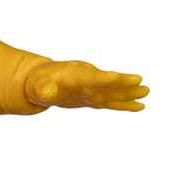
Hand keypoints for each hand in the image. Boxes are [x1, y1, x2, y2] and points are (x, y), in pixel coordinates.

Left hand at [24, 60, 148, 111]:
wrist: (40, 81)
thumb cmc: (38, 83)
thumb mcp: (37, 87)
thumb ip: (44, 90)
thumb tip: (47, 94)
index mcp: (72, 76)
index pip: (88, 76)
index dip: (101, 77)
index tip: (115, 76)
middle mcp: (85, 81)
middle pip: (106, 82)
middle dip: (121, 83)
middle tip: (140, 82)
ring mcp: (91, 89)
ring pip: (112, 92)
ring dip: (128, 93)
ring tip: (146, 92)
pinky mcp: (93, 98)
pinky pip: (110, 101)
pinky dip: (124, 104)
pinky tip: (139, 106)